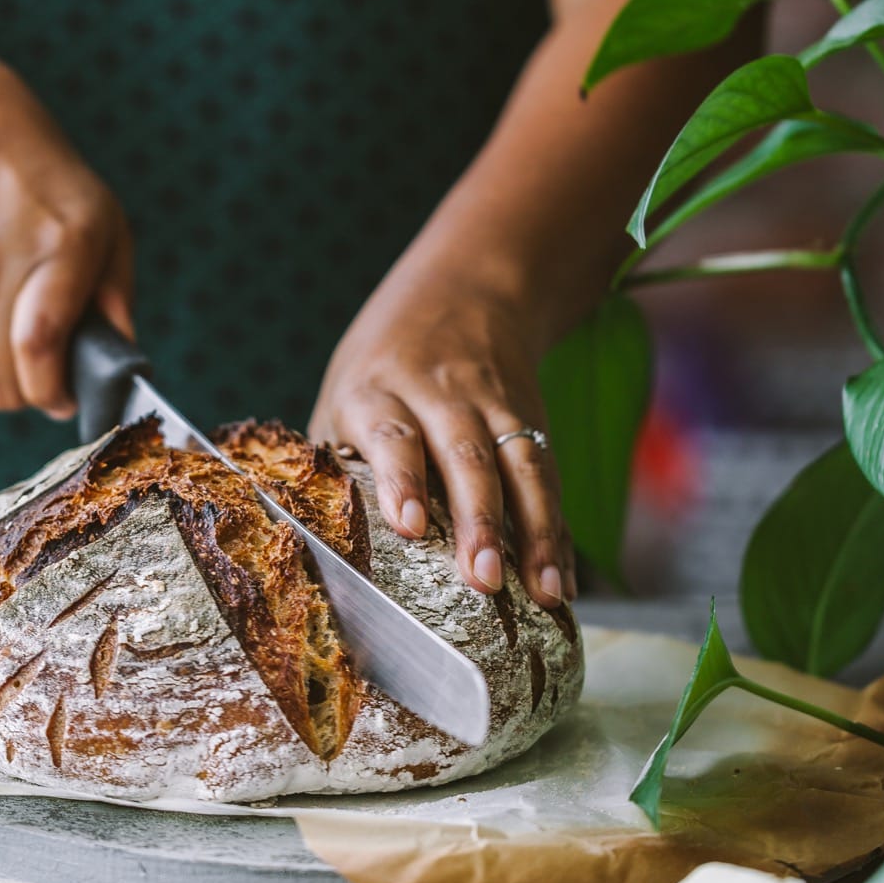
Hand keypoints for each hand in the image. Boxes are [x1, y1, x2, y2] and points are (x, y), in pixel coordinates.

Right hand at [0, 60, 132, 418]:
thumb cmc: (45, 179)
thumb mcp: (104, 219)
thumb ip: (116, 295)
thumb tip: (120, 361)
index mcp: (58, 247)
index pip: (40, 345)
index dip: (54, 390)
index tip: (69, 397)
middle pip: (3, 380)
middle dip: (31, 392)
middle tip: (52, 372)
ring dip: (2, 364)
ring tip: (19, 314)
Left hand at [310, 259, 574, 607]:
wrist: (463, 291)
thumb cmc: (381, 368)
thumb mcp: (343, 395)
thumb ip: (335, 464)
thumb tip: (321, 548)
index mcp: (377, 390)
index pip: (392, 433)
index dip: (402, 478)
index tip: (411, 525)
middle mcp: (438, 393)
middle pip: (464, 455)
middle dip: (478, 520)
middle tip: (484, 580)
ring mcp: (492, 403)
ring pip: (520, 463)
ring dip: (536, 531)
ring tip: (545, 591)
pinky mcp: (530, 417)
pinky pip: (547, 474)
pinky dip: (558, 529)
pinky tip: (562, 576)